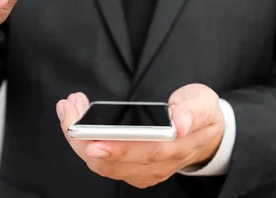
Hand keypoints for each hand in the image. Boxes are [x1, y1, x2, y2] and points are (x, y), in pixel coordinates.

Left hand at [56, 84, 224, 188]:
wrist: (206, 135)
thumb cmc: (201, 115)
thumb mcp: (205, 104)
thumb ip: (195, 111)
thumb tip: (180, 122)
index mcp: (175, 147)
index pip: (143, 153)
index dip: (117, 149)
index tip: (93, 140)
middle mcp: (156, 165)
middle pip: (112, 162)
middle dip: (84, 136)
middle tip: (69, 107)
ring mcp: (142, 171)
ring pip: (101, 164)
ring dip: (79, 138)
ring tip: (69, 107)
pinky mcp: (132, 170)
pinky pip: (101, 163)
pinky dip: (84, 142)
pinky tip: (76, 119)